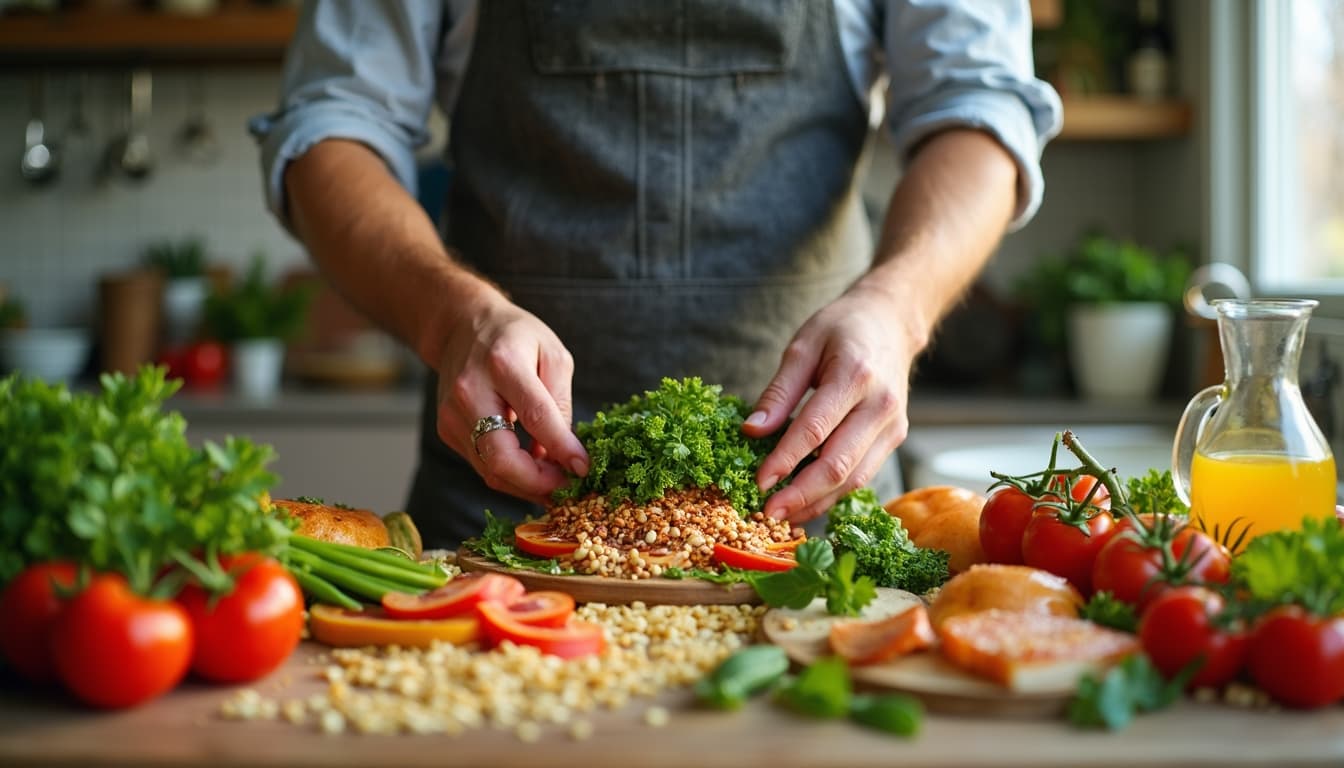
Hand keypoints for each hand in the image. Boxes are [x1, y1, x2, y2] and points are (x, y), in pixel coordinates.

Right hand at [434, 293, 588, 504]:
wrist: (462, 327)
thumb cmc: (515, 337)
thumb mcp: (553, 354)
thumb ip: (560, 404)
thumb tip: (565, 454)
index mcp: (503, 364)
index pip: (535, 417)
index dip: (562, 449)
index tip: (584, 469)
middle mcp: (470, 391)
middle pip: (501, 458)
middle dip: (539, 483)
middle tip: (568, 488)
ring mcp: (453, 414)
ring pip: (491, 470)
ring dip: (527, 486)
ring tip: (557, 485)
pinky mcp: (447, 430)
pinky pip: (483, 465)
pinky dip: (511, 475)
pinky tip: (534, 471)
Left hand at [744, 285, 916, 522]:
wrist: (891, 322)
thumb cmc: (842, 329)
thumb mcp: (803, 346)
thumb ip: (778, 391)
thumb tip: (752, 430)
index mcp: (855, 376)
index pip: (815, 430)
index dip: (785, 460)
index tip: (758, 482)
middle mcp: (880, 406)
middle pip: (839, 464)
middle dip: (801, 495)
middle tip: (768, 514)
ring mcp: (893, 426)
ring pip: (854, 479)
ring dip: (817, 502)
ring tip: (783, 516)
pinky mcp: (894, 438)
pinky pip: (863, 475)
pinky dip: (833, 494)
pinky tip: (806, 502)